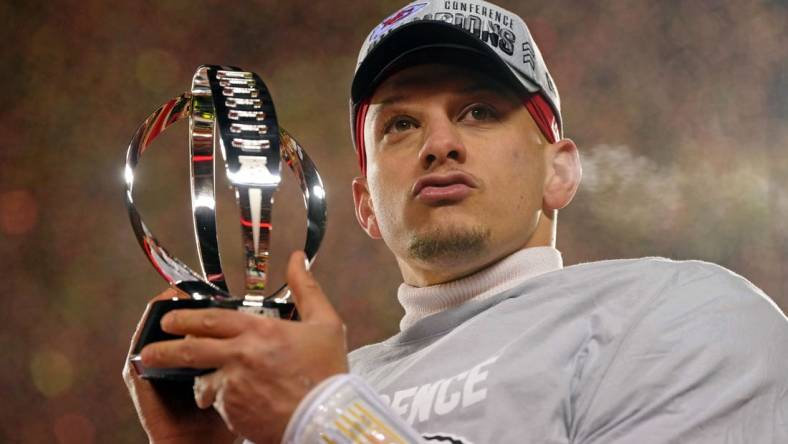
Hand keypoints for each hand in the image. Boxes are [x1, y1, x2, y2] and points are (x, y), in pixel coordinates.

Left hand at [140, 251, 349, 442]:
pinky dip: (223, 404)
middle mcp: (239, 355)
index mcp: (259, 330)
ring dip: (201, 383)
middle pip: (189, 349)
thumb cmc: (328, 372)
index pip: (211, 318)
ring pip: (202, 381)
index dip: (185, 317)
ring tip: (202, 388)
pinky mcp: (233, 413)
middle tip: (150, 350)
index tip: (169, 319)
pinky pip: (218, 405)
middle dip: (163, 348)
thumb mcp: (325, 323)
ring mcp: (233, 386)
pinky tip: (239, 404)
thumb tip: (297, 259)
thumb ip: (306, 288)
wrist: (328, 419)